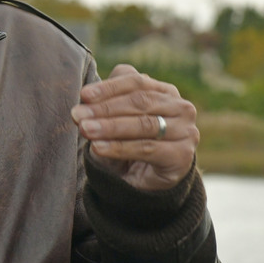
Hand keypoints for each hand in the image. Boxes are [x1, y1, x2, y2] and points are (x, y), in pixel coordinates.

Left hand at [71, 64, 197, 190]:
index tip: (84, 95)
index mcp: (165, 91)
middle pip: (140, 102)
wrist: (146, 180)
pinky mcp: (182, 155)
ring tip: (86, 129)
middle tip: (78, 115)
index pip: (136, 82)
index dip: (109, 87)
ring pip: (144, 125)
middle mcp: (181, 107)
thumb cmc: (128, 141)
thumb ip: (106, 103)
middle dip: (105, 108)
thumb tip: (86, 97)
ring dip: (110, 127)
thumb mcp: (116, 118)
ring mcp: (185, 131)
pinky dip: (119, 147)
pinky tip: (98, 147)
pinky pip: (146, 148)